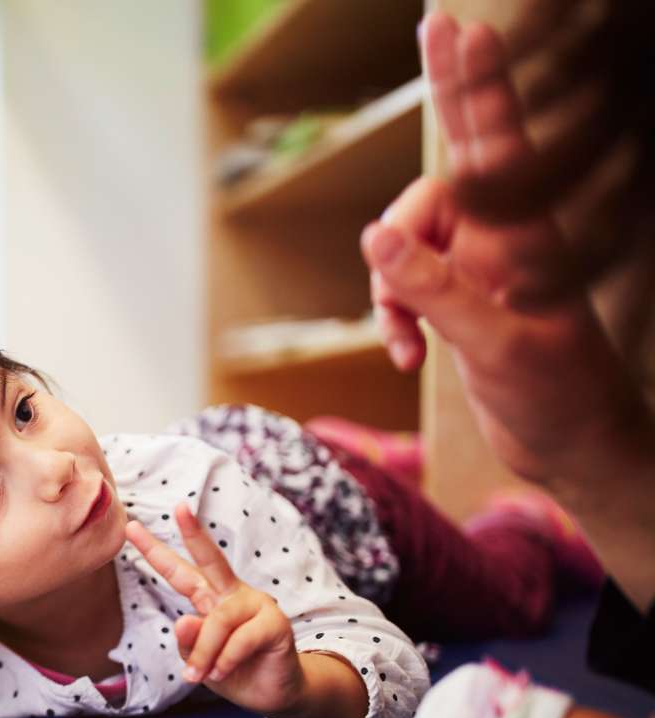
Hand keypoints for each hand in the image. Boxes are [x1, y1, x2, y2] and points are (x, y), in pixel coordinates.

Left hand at [126, 506, 303, 715]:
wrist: (272, 694)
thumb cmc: (233, 671)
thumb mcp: (199, 661)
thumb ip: (188, 642)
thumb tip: (184, 620)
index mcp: (210, 598)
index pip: (180, 571)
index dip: (155, 551)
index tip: (131, 527)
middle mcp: (232, 594)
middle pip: (211, 559)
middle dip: (194, 532)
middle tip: (178, 508)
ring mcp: (256, 605)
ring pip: (218, 621)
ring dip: (204, 652)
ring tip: (195, 676)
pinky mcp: (276, 623)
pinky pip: (240, 640)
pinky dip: (225, 660)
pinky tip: (221, 673)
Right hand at [361, 12, 643, 489]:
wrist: (570, 446)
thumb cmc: (553, 395)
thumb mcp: (495, 344)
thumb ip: (432, 289)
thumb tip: (374, 237)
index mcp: (522, 238)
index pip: (493, 147)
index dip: (474, 86)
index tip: (460, 28)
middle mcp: (501, 238)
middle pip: (456, 154)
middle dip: (448, 92)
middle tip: (438, 21)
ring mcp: (479, 265)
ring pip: (406, 235)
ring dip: (389, 285)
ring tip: (406, 339)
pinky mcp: (459, 296)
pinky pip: (403, 281)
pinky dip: (393, 316)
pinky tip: (410, 355)